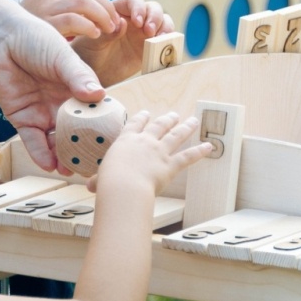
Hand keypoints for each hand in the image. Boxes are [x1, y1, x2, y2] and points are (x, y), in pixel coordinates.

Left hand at [0, 9, 105, 171]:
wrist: (0, 39)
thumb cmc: (35, 39)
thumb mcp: (63, 57)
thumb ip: (79, 77)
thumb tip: (99, 96)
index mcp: (78, 87)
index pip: (95, 111)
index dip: (104, 127)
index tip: (114, 142)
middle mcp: (62, 102)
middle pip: (77, 131)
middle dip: (85, 148)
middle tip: (95, 164)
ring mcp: (43, 112)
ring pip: (56, 140)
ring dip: (63, 156)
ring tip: (72, 170)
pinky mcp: (23, 118)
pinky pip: (33, 141)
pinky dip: (41, 154)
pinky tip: (51, 164)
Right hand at [23, 0, 123, 41]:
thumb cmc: (22, 41)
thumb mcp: (44, 23)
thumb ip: (64, 17)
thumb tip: (95, 20)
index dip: (102, 2)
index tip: (113, 17)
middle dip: (106, 7)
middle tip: (116, 23)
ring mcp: (42, 7)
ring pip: (83, 2)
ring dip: (102, 15)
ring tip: (109, 29)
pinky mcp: (42, 22)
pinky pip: (73, 19)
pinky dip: (89, 25)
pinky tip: (95, 34)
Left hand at [84, 0, 175, 84]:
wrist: (92, 76)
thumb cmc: (87, 56)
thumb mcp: (92, 44)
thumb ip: (107, 34)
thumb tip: (123, 23)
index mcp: (118, 12)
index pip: (133, 1)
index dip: (138, 8)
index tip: (137, 22)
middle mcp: (134, 20)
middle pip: (152, 9)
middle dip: (155, 17)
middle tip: (149, 32)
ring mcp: (144, 34)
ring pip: (163, 22)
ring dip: (165, 28)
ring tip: (160, 39)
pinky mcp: (151, 48)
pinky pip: (165, 41)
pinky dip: (169, 42)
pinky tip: (164, 49)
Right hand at [97, 110, 211, 194]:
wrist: (123, 187)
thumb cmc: (108, 182)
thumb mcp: (100, 179)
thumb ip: (98, 181)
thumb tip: (91, 186)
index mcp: (126, 141)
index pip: (135, 124)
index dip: (142, 118)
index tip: (146, 113)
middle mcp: (144, 142)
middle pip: (158, 126)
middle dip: (167, 119)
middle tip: (174, 115)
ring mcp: (159, 152)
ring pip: (176, 136)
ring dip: (186, 127)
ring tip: (194, 121)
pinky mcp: (170, 165)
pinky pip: (188, 157)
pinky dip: (200, 152)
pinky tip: (209, 146)